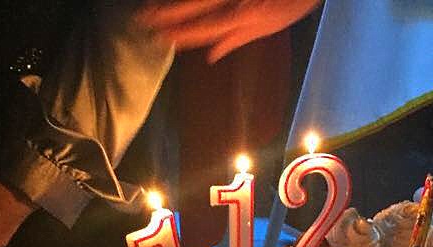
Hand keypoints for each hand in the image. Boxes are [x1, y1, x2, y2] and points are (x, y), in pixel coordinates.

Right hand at [137, 0, 320, 62]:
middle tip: (141, 21)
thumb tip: (210, 55)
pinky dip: (186, 0)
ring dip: (171, 3)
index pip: (206, 29)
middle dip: (166, 15)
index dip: (181, 35)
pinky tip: (165, 1)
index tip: (160, 38)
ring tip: (149, 9)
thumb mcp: (270, 26)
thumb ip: (236, 39)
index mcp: (244, 16)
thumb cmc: (291, 0)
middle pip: (195, 8)